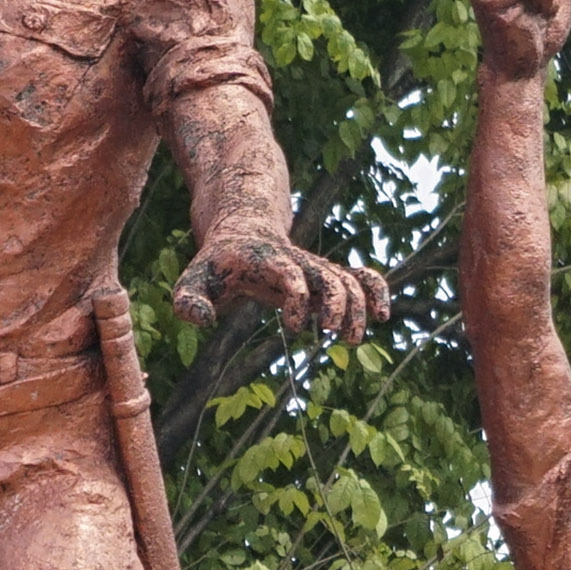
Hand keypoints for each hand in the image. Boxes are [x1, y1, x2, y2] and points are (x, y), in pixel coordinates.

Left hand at [173, 231, 388, 340]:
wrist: (242, 230)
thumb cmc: (217, 262)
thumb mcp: (193, 278)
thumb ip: (187, 300)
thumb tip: (201, 321)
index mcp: (269, 262)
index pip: (292, 276)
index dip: (298, 300)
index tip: (295, 327)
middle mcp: (297, 263)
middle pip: (330, 277)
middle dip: (337, 305)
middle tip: (329, 332)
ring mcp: (314, 269)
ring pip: (349, 280)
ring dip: (358, 307)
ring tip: (350, 339)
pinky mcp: (324, 277)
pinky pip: (359, 278)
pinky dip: (375, 290)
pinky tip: (383, 315)